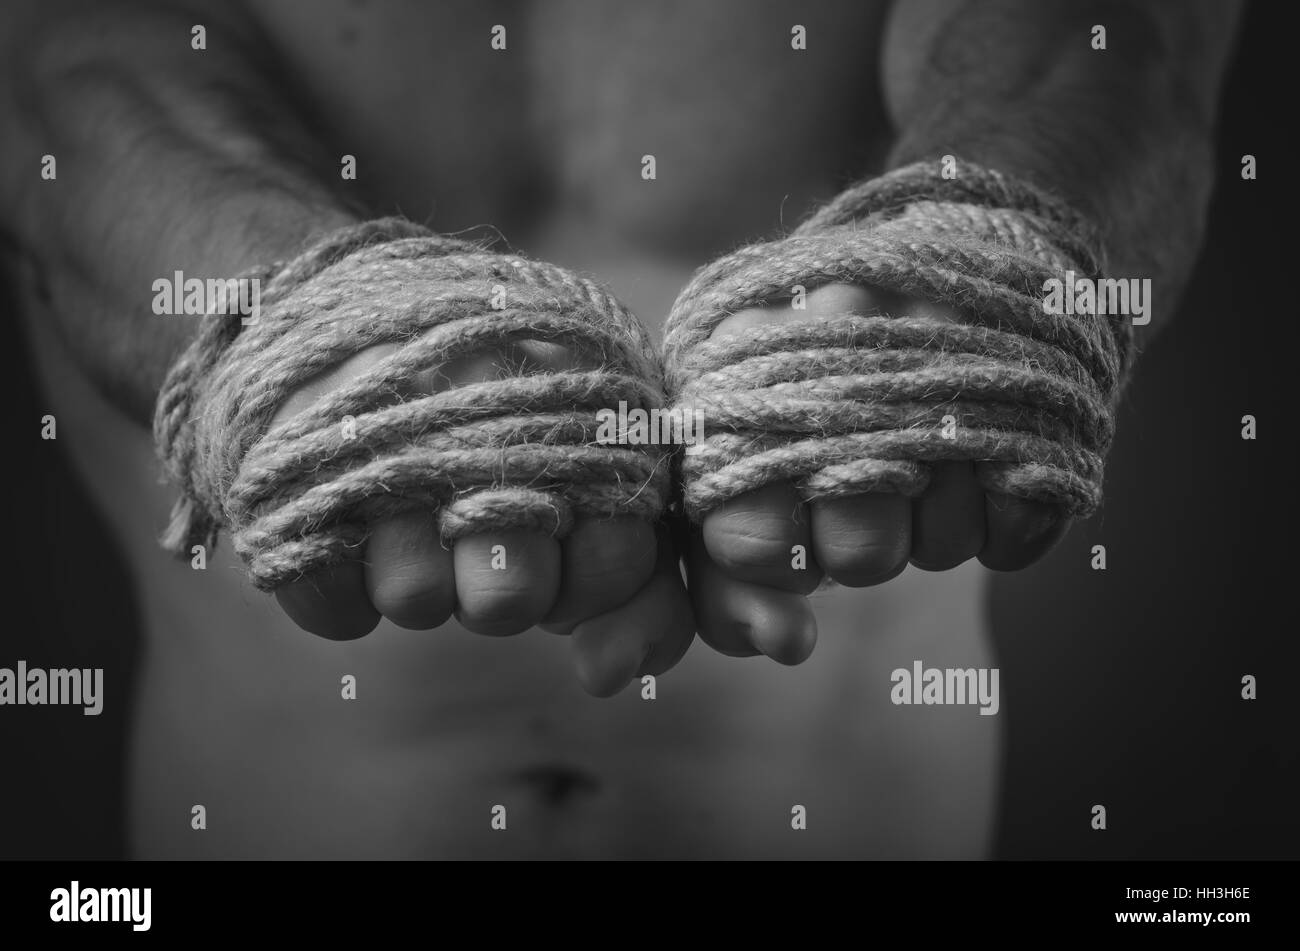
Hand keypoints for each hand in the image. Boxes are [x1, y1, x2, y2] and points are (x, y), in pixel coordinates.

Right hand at [270, 337, 693, 696]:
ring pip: (416, 601)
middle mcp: (481, 406)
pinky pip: (331, 608)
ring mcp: (376, 430)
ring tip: (409, 509)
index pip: (616, 557)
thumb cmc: (507, 413)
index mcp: (579, 398)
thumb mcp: (599, 483)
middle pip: (510, 596)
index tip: (562, 548)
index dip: (588, 585)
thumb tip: (609, 678)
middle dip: (504, 587)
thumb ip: (639, 594)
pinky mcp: (285, 462)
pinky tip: (353, 528)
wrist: (359, 300)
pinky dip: (343, 592)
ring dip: (418, 581)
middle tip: (480, 527)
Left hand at [686, 283, 1069, 664]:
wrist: (956, 262)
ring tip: (923, 449)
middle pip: (859, 553)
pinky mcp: (1044, 386)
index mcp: (750, 358)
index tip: (788, 532)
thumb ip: (730, 576)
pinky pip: (1017, 532)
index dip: (773, 558)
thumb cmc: (823, 384)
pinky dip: (1000, 519)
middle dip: (857, 546)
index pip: (748, 533)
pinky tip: (981, 455)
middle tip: (862, 481)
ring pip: (939, 547)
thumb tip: (785, 645)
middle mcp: (849, 345)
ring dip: (931, 527)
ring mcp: (957, 355)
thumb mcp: (745, 459)